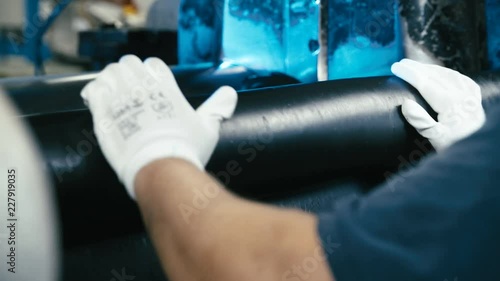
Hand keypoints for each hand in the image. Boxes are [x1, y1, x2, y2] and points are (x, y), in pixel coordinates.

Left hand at [81, 55, 237, 197]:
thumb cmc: (185, 150)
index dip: (152, 71)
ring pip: (111, 72)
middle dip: (132, 71)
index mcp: (165, 86)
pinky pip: (94, 89)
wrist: (158, 169)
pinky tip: (98, 98)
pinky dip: (96, 90)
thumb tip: (230, 93)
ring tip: (116, 90)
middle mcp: (141, 87)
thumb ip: (218, 107)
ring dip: (113, 77)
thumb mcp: (208, 128)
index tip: (153, 82)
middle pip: (130, 63)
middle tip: (133, 86)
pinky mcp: (103, 114)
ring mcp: (119, 99)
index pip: (153, 64)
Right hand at [391, 59, 485, 151]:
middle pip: (437, 76)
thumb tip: (406, 103)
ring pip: (450, 75)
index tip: (396, 67)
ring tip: (418, 68)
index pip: (426, 83)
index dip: (409, 73)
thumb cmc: (455, 148)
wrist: (480, 156)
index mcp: (451, 104)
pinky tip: (444, 75)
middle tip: (402, 64)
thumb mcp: (435, 139)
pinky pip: (463, 81)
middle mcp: (463, 96)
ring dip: (432, 69)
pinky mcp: (476, 102)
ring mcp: (472, 98)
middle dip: (418, 68)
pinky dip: (450, 75)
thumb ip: (420, 121)